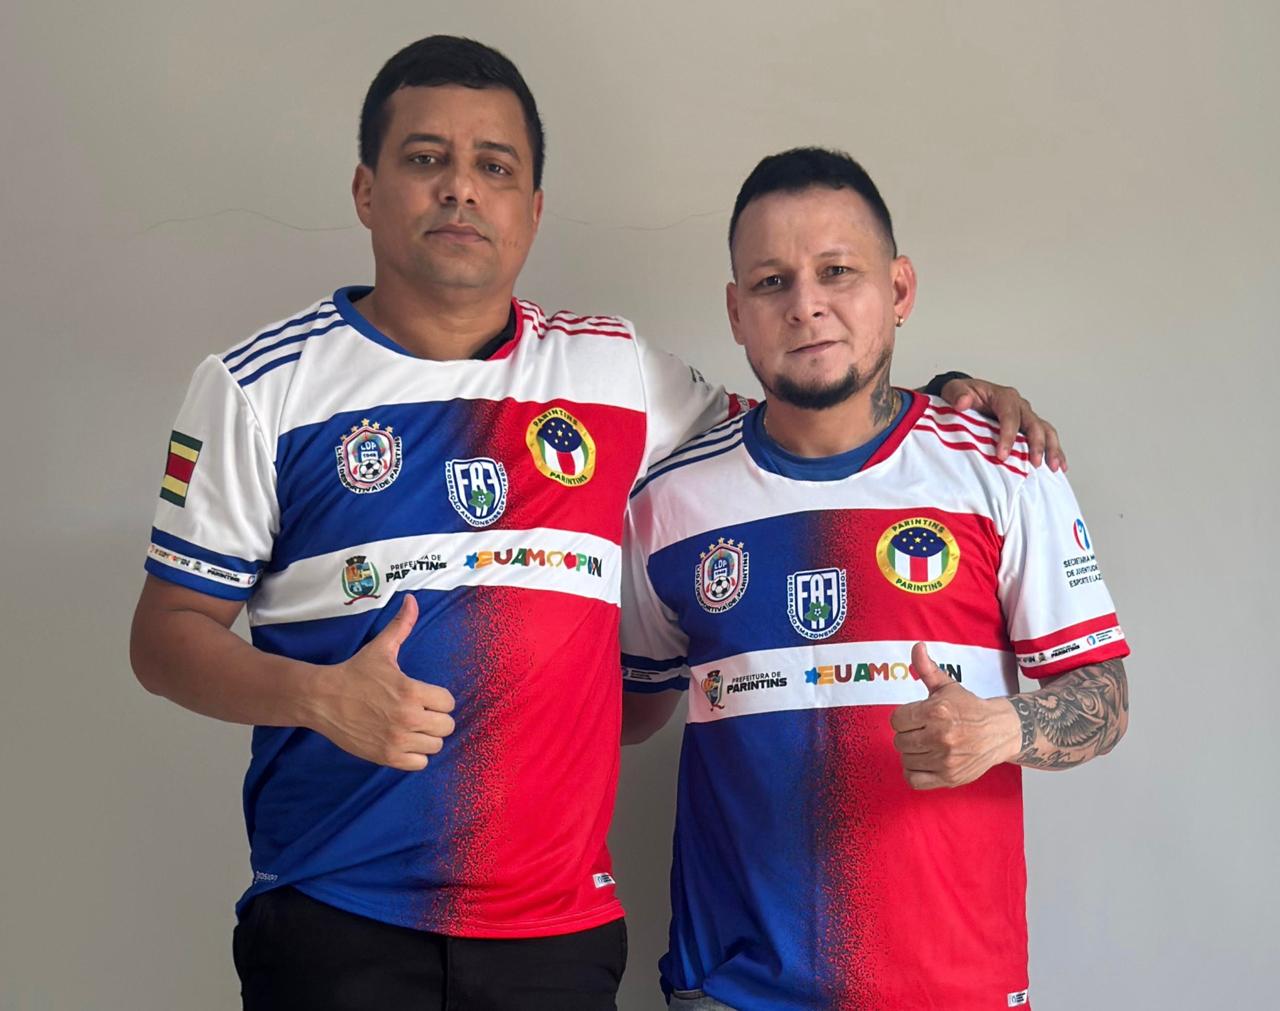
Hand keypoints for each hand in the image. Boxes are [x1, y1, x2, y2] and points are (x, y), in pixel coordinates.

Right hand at [307, 595, 455, 770]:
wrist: (322, 699)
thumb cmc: (355, 673)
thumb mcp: (381, 648)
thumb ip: (402, 625)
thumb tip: (412, 600)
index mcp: (411, 690)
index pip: (448, 702)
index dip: (439, 699)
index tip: (426, 696)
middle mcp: (408, 717)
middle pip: (446, 726)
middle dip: (436, 718)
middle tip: (421, 712)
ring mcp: (397, 739)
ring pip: (435, 746)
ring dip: (427, 737)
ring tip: (412, 727)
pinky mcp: (386, 756)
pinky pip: (419, 764)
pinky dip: (415, 755)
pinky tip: (404, 742)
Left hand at [889, 643, 1020, 789]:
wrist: (1000, 731)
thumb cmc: (970, 708)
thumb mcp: (948, 686)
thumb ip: (927, 669)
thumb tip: (917, 647)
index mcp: (937, 711)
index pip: (896, 720)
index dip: (903, 718)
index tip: (915, 717)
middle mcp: (941, 736)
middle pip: (900, 740)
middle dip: (908, 734)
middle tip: (922, 731)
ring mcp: (945, 759)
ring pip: (906, 759)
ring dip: (912, 753)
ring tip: (925, 745)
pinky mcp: (949, 777)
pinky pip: (914, 780)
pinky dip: (913, 772)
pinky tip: (923, 762)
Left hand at [940, 377, 1066, 471]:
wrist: (965, 396)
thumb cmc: (962, 395)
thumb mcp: (955, 390)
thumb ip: (958, 394)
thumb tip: (963, 403)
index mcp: (1004, 397)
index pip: (1010, 416)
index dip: (1008, 436)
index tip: (1002, 455)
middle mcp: (1020, 406)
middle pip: (1034, 424)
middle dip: (1036, 444)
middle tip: (1034, 464)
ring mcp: (1026, 416)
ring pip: (1045, 430)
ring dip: (1051, 449)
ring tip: (1053, 468)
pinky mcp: (1028, 427)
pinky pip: (1046, 437)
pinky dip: (1055, 451)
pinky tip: (1060, 466)